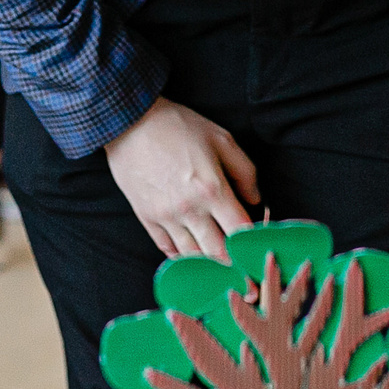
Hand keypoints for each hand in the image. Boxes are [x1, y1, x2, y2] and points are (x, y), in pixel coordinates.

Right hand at [105, 97, 259, 262]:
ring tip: (218, 262)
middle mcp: (190, 209)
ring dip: (208, 262)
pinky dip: (181, 256)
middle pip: (218, 252)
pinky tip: (191, 254)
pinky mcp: (146, 217)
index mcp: (212, 189)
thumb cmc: (177, 126)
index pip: (240, 231)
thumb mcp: (221, 139)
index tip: (257, 248)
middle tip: (242, 265)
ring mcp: (166, 216)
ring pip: (192, 256)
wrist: (130, 122)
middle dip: (233, 262)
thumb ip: (245, 172)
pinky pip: (167, 248)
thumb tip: (255, 200)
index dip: (252, 244)